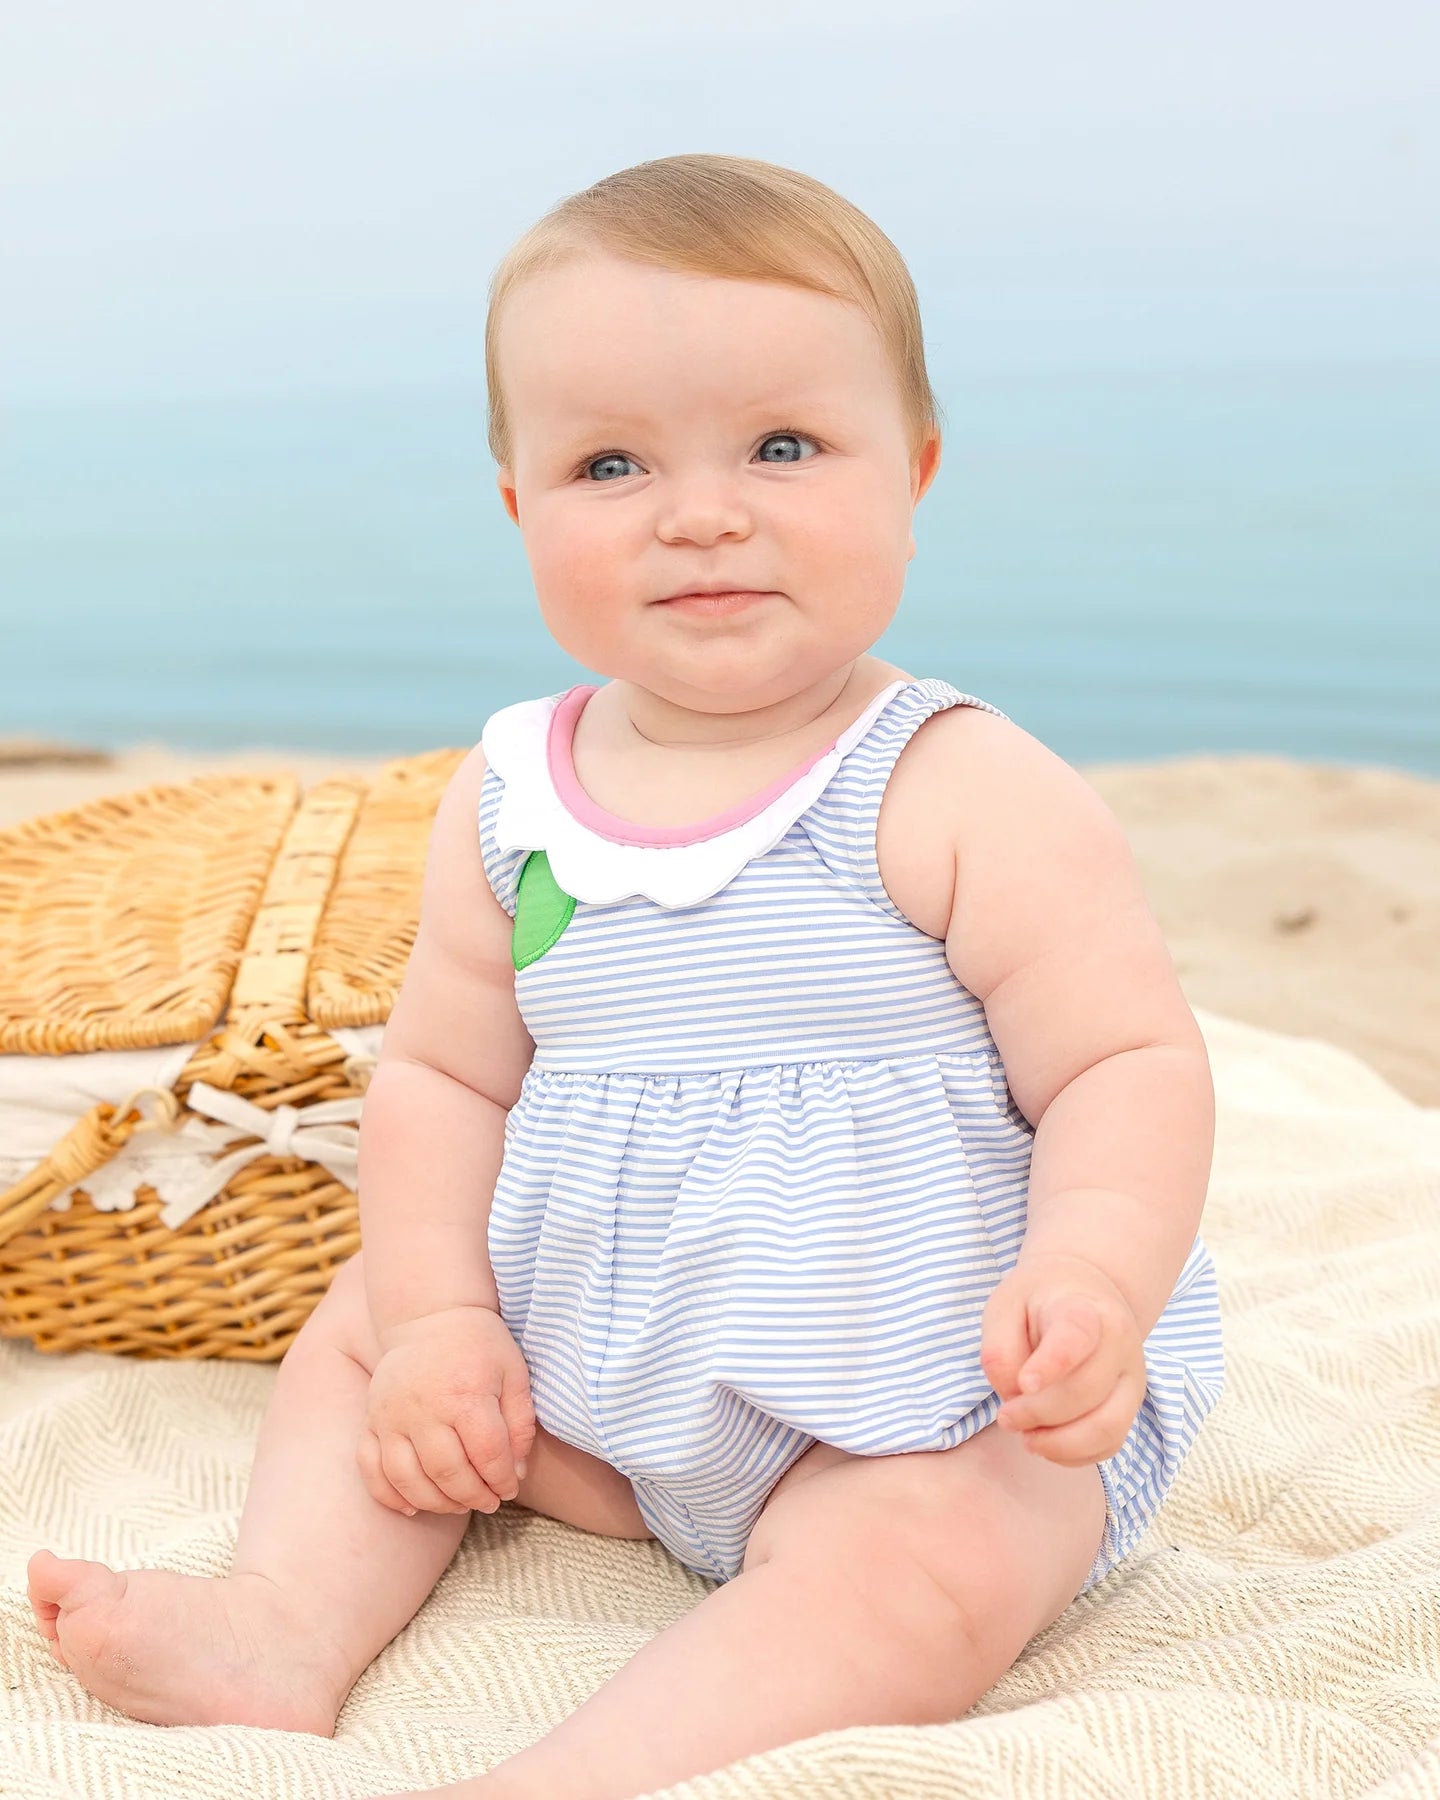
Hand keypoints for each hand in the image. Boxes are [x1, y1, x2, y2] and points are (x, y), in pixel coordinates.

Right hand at [359, 1305, 536, 1516]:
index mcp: (465, 1393)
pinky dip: (388, 1494)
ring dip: (435, 1502)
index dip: (502, 1480)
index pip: (487, 1454)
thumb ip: (520, 1422)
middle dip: (473, 1496)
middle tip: (487, 1501)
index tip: (509, 1488)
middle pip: (448, 1473)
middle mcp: (424, 1407)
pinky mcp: (371, 1420)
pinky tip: (411, 1505)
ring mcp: (391, 1415)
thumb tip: (515, 1472)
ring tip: (457, 1503)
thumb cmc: (479, 1346)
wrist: (429, 1315)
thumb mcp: (513, 1373)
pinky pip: (370, 1468)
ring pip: (407, 1479)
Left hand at [979, 1252, 1146, 1467]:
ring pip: (1107, 1428)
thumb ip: (1000, 1350)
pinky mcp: (1131, 1406)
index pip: (1075, 1336)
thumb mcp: (1005, 1307)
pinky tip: (1048, 1442)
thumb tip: (1015, 1398)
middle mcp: (1119, 1343)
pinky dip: (1075, 1455)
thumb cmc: (1038, 1301)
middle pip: (1085, 1392)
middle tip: (1006, 1417)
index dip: (1051, 1364)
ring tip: (1026, 1437)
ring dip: (1059, 1443)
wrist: (1085, 1293)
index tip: (1024, 1385)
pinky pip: (1111, 1445)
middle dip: (1038, 1414)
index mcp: (1084, 1309)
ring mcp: (1131, 1378)